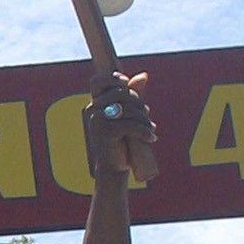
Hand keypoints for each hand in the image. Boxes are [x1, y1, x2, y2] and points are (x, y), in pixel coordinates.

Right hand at [86, 67, 158, 190]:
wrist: (114, 169)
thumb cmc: (122, 141)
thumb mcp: (129, 116)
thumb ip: (134, 95)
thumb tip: (143, 75)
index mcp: (96, 104)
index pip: (98, 80)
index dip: (114, 78)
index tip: (127, 86)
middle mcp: (93, 110)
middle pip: (121, 92)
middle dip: (139, 102)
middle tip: (146, 115)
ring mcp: (97, 120)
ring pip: (127, 108)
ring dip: (144, 118)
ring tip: (150, 128)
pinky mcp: (105, 132)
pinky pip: (130, 124)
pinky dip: (144, 131)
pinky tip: (151, 138)